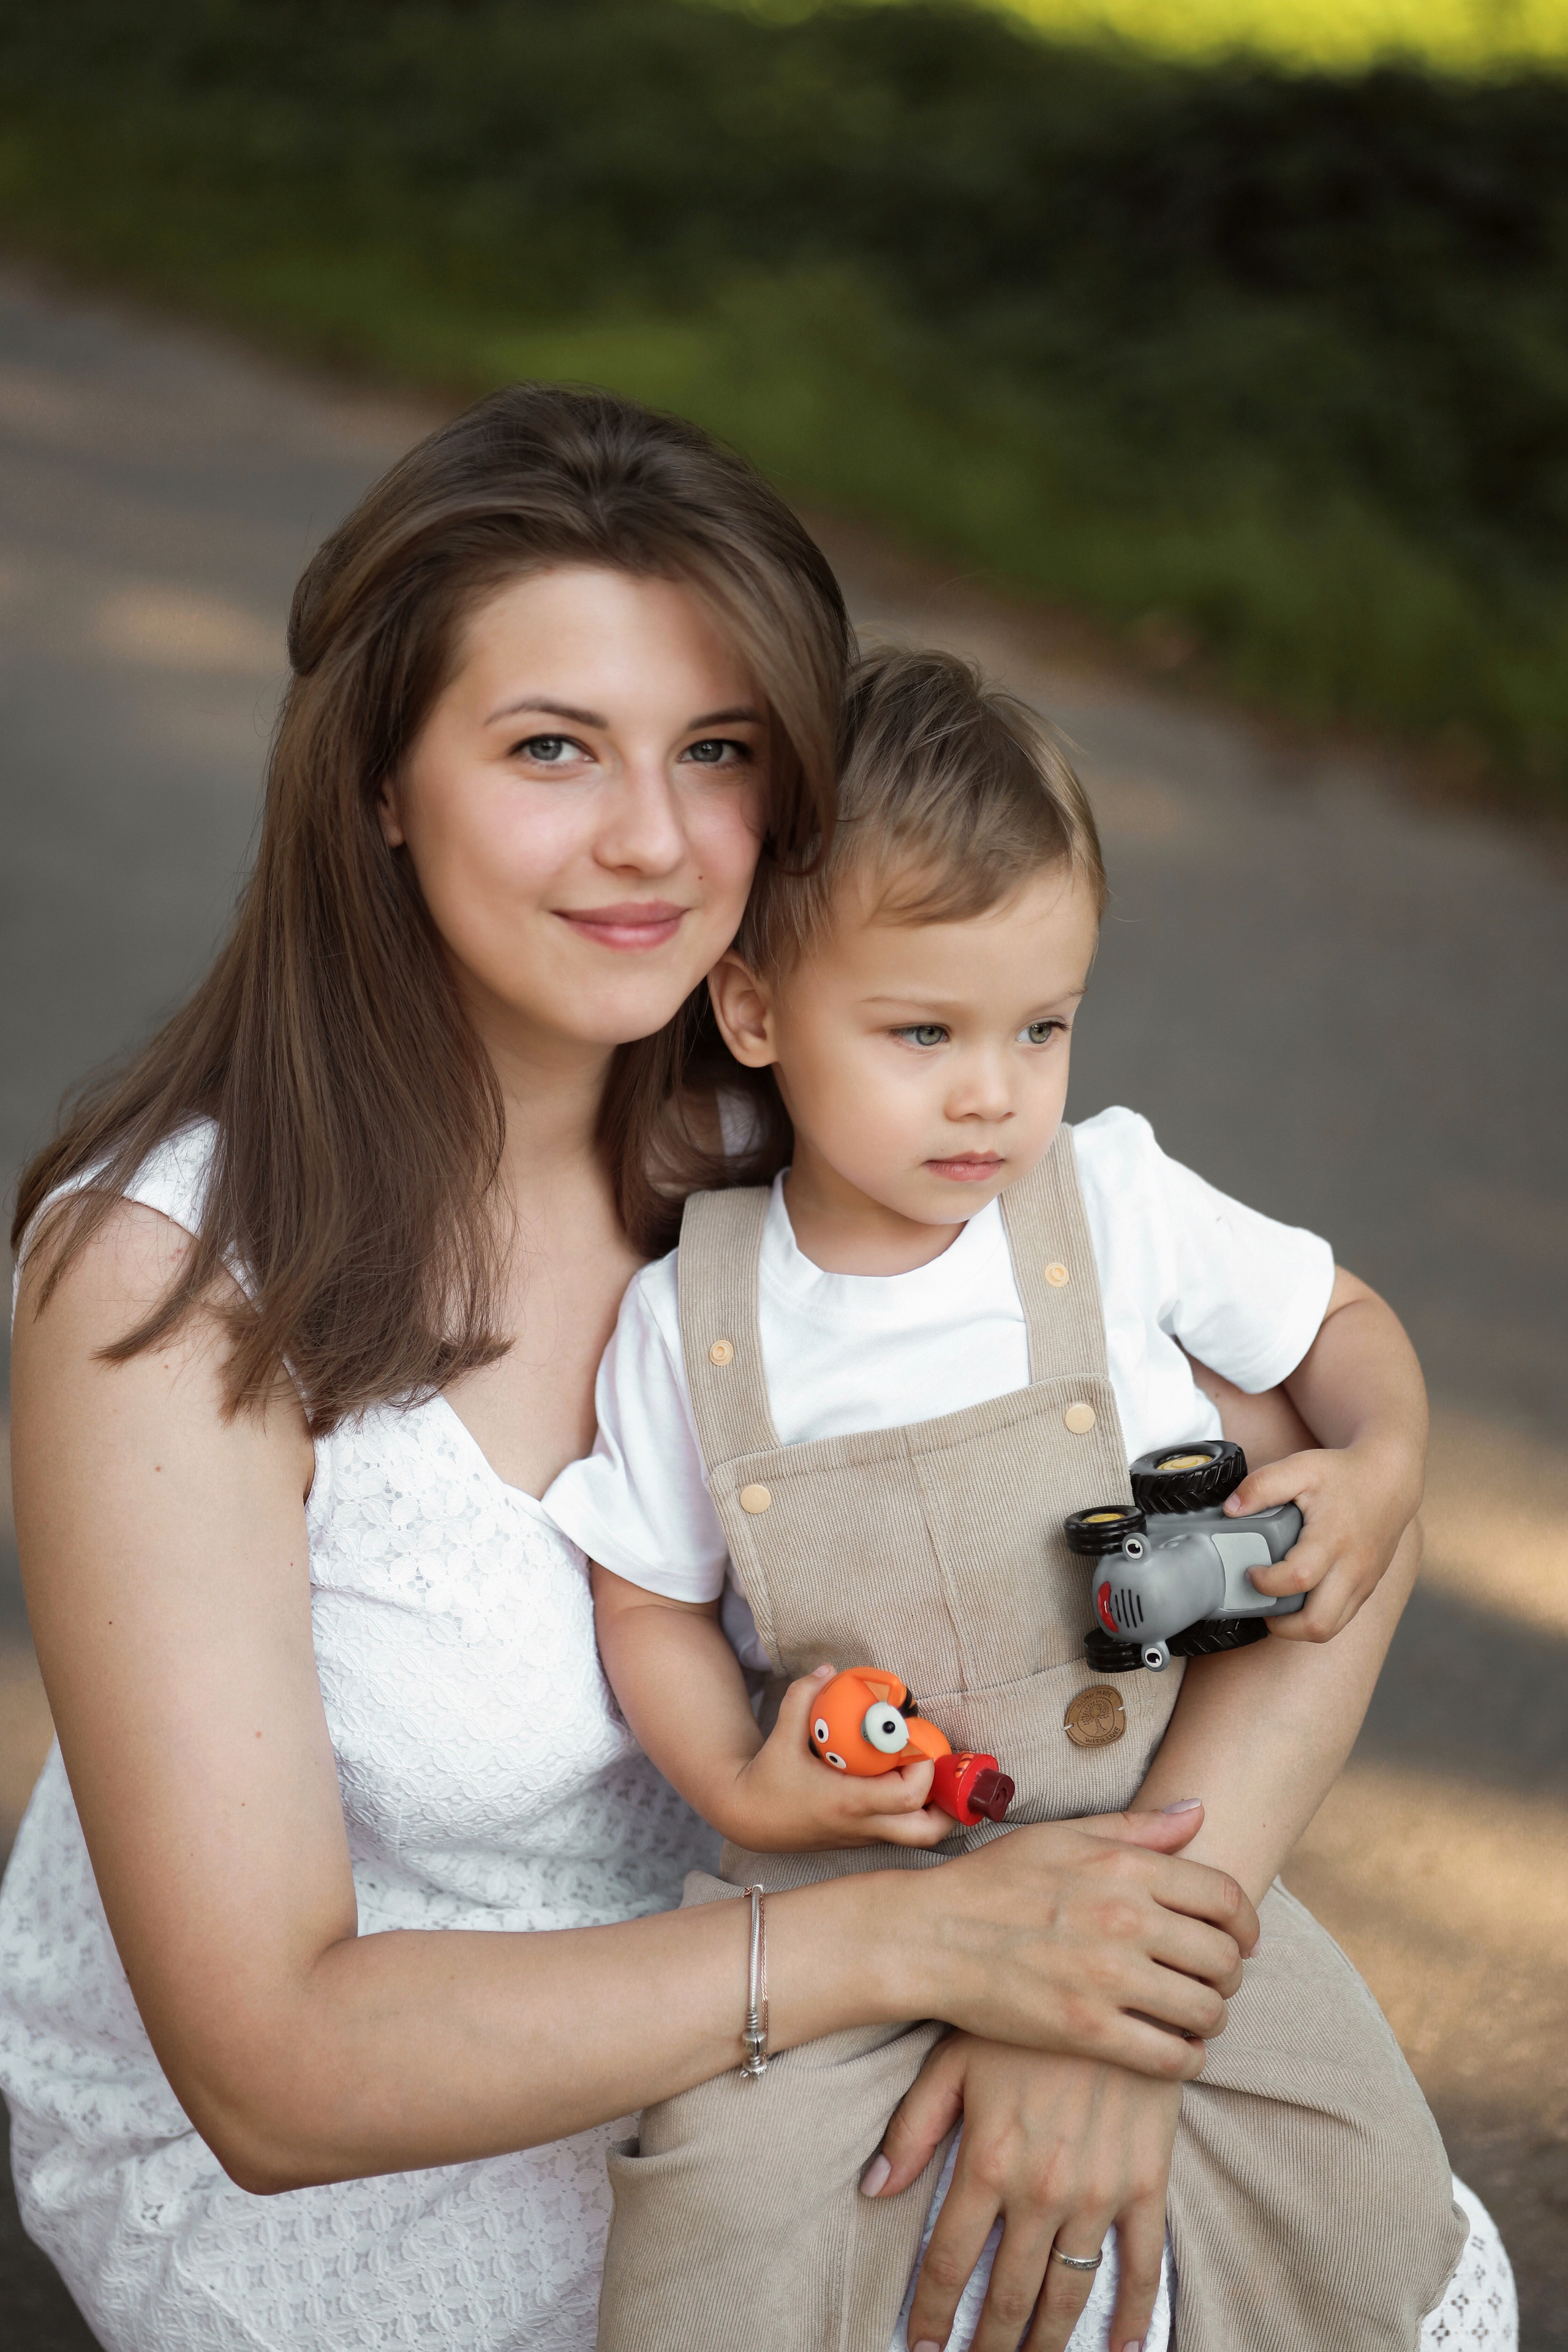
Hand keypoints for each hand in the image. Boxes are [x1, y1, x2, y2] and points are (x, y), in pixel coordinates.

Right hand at [712, 1665, 952, 1852]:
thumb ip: (803, 1698)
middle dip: (949, 1803)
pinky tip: (904, 1778)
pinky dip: (914, 1810)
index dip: (924, 1769)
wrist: (747, 1818)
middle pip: (927, 1832)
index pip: (907, 1796)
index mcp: (848, 1803)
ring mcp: (863, 1836)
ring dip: (936, 1809)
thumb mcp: (780, 1736)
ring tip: (933, 1774)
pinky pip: (900, 1829)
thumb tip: (829, 1671)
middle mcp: (862, 1826)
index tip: (917, 1740)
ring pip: (918, 1837)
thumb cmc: (766, 1780)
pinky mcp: (859, 1837)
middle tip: (944, 1768)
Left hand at [868, 2035, 1178, 2351]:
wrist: (1113, 1981)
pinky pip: (1143, 2262)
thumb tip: (873, 2189)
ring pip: (1070, 2291)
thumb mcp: (954, 2058)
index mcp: (987, 2160)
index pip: (951, 2260)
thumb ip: (913, 2127)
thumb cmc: (1023, 2016)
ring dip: (1049, 2342)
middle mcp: (1040, 2188)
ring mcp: (1097, 2191)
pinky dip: (1135, 2313)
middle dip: (989, 2342)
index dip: (934, 2311)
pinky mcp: (1144, 2182)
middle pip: (1010, 2293)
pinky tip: (1123, 2347)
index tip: (922, 2345)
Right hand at [893, 1801, 1255, 2076]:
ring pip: (1205, 2010)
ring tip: (1195, 2016)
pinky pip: (1171, 2057)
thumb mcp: (1064, 1835)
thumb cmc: (996, 1881)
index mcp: (1125, 1868)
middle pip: (1223, 1957)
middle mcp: (1126, 1919)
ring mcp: (1109, 1979)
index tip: (1240, 1939)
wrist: (934, 1936)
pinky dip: (1187, 2059)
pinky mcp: (1089, 2031)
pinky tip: (1176, 2051)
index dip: (1245, 1924)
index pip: (1225, 1898)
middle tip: (1214, 1980)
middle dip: (1230, 1973)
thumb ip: (1138, 1827)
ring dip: (1212, 2017)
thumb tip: (1199, 1811)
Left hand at [1224, 1435, 1420, 1639]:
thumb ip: (1262, 1486)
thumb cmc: (1344, 1474)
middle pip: (1318, 1623)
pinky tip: (1297, 1599)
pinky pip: (1341, 1618)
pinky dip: (1316, 1618)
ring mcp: (1363, 1582)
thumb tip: (1231, 1509)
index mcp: (1333, 1539)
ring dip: (1297, 1628)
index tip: (1250, 1571)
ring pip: (1330, 1629)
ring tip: (1276, 1605)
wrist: (1391, 1480)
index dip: (1266, 1584)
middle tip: (1261, 1600)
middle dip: (1281, 1624)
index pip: (1298, 1579)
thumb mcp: (1301, 1468)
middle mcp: (1352, 1568)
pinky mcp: (1367, 1588)